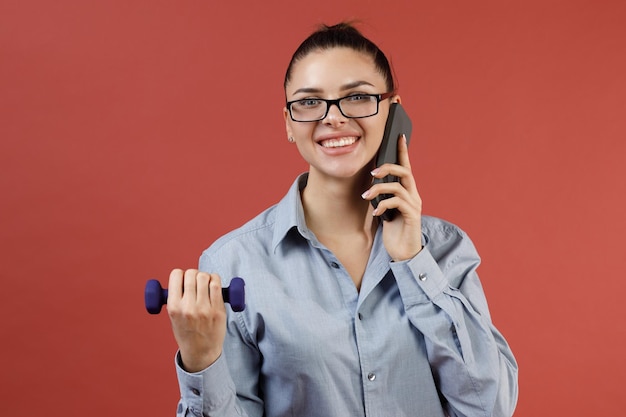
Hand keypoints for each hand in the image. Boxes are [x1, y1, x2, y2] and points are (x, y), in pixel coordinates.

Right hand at [167, 268, 226, 372]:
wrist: (201, 352)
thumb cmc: (187, 332)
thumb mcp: (173, 316)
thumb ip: (177, 298)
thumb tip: (184, 278)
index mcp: (173, 307)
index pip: (176, 275)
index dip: (180, 274)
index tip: (183, 279)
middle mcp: (188, 307)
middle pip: (191, 274)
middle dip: (194, 274)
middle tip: (196, 281)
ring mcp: (204, 309)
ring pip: (205, 277)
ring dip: (205, 276)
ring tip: (205, 283)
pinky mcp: (218, 310)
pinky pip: (217, 285)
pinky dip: (215, 279)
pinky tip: (213, 284)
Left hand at [363, 135, 422, 260]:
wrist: (403, 253)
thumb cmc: (393, 231)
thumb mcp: (385, 209)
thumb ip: (383, 196)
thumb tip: (371, 184)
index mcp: (407, 192)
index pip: (406, 167)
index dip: (403, 151)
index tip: (399, 135)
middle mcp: (413, 196)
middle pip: (405, 172)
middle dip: (387, 168)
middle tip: (371, 172)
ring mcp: (414, 206)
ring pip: (398, 187)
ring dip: (379, 189)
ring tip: (366, 196)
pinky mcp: (412, 217)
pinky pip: (398, 203)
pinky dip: (383, 205)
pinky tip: (375, 213)